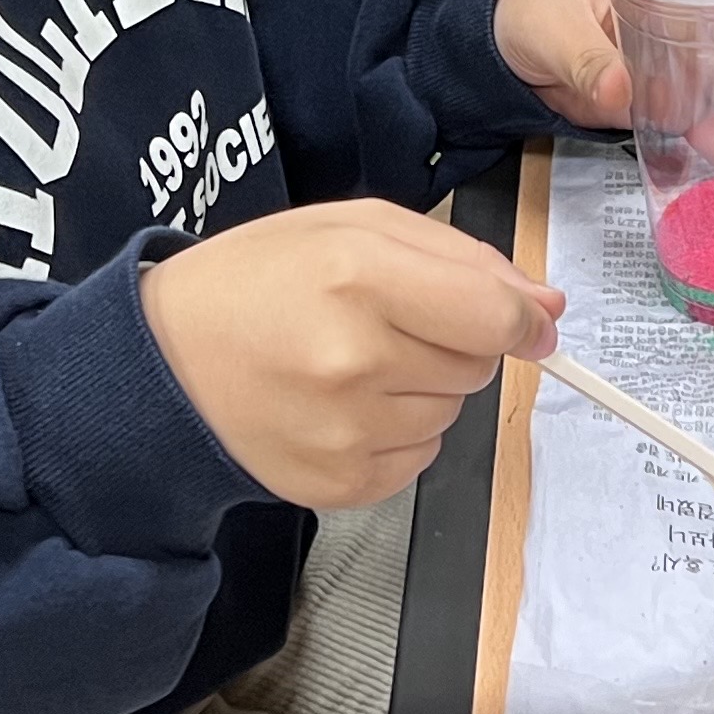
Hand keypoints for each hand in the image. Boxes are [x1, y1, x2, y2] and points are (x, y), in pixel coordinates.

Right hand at [139, 200, 563, 508]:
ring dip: (421, 388)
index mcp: (359, 277)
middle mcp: (355, 360)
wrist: (165, 361)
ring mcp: (347, 432)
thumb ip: (461, 259)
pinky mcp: (340, 485)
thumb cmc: (257, 282)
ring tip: (350, 364)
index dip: (525, 318)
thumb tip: (547, 306)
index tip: (532, 319)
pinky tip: (341, 407)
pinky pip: (420, 458)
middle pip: (478, 365)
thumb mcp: (352, 228)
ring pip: (452, 413)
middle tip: (383, 323)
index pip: (496, 315)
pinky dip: (396, 433)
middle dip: (452, 341)